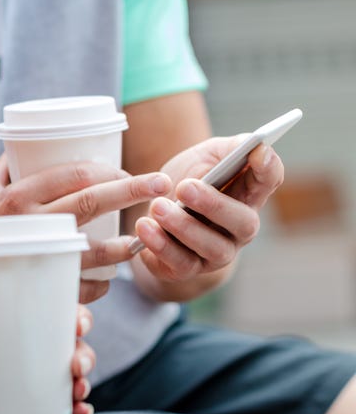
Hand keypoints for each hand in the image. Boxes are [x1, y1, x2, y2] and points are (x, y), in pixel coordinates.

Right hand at [0, 155, 170, 302]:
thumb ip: (6, 167)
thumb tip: (24, 142)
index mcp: (17, 196)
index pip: (73, 174)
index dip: (108, 169)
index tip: (130, 170)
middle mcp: (29, 224)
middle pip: (90, 202)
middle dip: (132, 190)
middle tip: (163, 184)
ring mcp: (36, 259)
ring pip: (92, 250)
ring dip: (125, 245)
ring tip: (143, 239)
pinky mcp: (38, 290)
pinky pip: (80, 288)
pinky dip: (101, 282)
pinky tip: (112, 276)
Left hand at [0, 305, 96, 413]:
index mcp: (3, 323)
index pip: (49, 313)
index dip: (73, 315)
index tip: (78, 323)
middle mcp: (17, 348)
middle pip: (65, 347)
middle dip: (82, 355)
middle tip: (76, 366)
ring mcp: (16, 378)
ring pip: (62, 378)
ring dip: (78, 384)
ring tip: (78, 394)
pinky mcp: (9, 406)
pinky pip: (46, 408)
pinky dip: (66, 411)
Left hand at [133, 136, 283, 300]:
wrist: (156, 211)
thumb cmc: (189, 180)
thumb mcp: (206, 156)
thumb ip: (231, 149)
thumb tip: (255, 144)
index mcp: (248, 194)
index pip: (269, 180)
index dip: (268, 168)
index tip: (257, 152)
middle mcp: (240, 229)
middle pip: (244, 223)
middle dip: (214, 204)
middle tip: (184, 187)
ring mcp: (216, 252)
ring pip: (211, 247)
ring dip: (183, 227)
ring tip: (158, 207)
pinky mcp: (187, 269)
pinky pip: (179, 263)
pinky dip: (160, 245)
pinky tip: (144, 227)